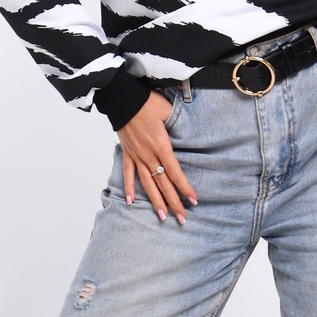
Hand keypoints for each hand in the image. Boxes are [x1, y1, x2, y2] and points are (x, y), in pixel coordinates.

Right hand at [116, 91, 197, 223]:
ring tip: (162, 216)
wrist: (122, 98)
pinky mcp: (127, 152)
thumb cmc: (146, 102)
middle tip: (182, 218)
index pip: (175, 172)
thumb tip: (191, 132)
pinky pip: (128, 173)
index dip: (184, 187)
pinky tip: (130, 201)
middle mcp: (148, 155)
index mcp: (161, 146)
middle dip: (173, 202)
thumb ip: (179, 124)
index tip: (194, 200)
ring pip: (147, 183)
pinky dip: (128, 187)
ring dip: (155, 201)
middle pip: (163, 183)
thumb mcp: (168, 111)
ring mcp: (136, 155)